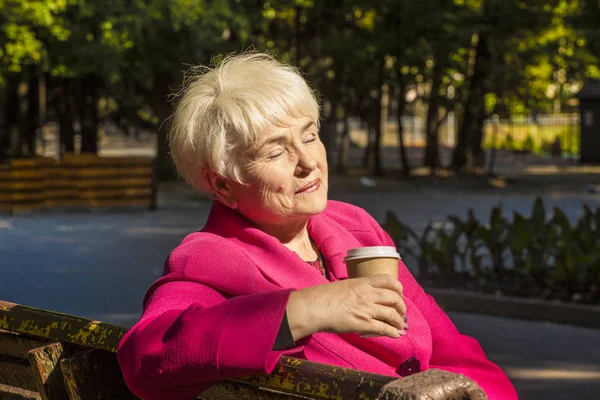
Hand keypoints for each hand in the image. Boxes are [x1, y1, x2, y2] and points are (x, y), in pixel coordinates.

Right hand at [286, 274, 406, 341]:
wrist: (315, 307)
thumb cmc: (324, 296)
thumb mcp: (344, 285)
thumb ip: (357, 289)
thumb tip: (364, 295)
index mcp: (363, 282)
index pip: (388, 280)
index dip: (398, 287)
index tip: (399, 294)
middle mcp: (368, 294)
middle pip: (394, 298)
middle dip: (401, 306)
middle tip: (401, 312)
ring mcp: (367, 309)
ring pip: (392, 314)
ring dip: (399, 321)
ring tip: (400, 326)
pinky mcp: (364, 324)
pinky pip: (384, 328)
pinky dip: (393, 332)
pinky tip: (396, 335)